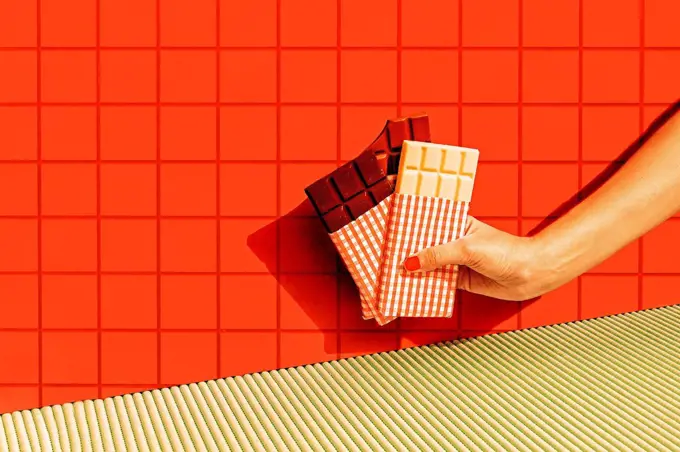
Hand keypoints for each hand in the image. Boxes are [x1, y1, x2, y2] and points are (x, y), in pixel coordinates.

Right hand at [403, 216, 548, 300]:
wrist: (530, 274)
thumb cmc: (505, 252)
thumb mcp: (467, 248)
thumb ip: (438, 255)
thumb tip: (411, 262)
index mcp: (456, 223)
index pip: (428, 222)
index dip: (409, 226)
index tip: (389, 229)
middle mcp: (454, 241)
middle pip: (424, 245)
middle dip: (407, 251)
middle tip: (384, 256)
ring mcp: (455, 261)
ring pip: (428, 265)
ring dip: (414, 271)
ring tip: (391, 274)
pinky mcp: (459, 279)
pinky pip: (436, 282)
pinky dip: (424, 286)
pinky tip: (409, 288)